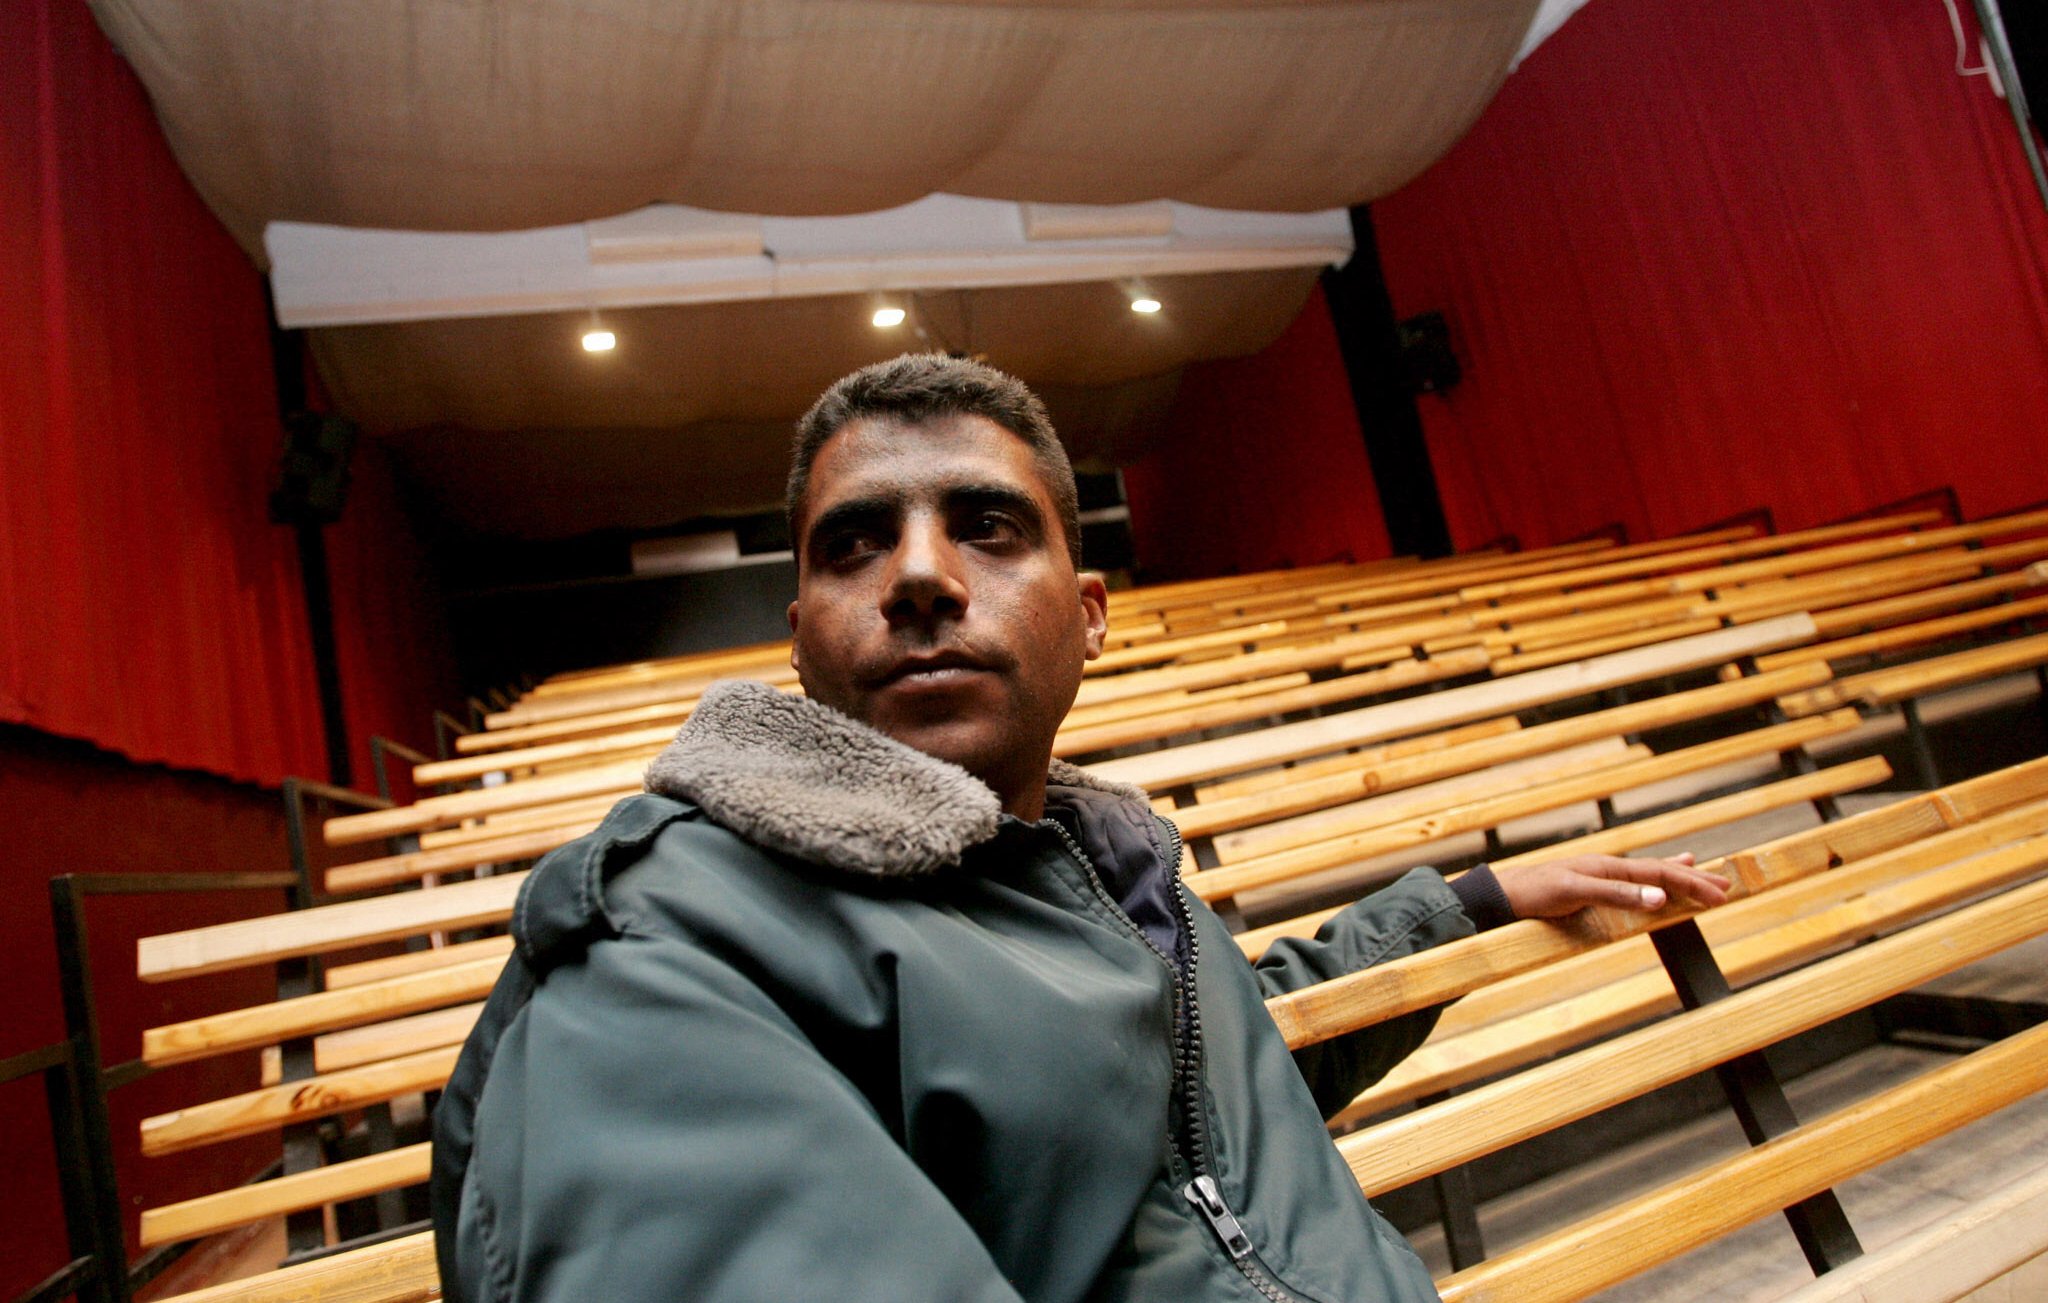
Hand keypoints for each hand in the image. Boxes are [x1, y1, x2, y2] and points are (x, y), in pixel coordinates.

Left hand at [1497, 853, 1730, 919]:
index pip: (1661, 873)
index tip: (1721, 897)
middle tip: (1728, 886)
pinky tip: (1659, 884)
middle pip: (1661, 871)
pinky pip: (1633, 883)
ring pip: (1651, 875)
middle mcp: (1610, 868)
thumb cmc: (1535, 892)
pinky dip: (1654, 881)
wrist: (1503, 896)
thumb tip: (1662, 896)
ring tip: (1704, 875)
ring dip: (1679, 877)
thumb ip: (1617, 894)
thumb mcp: (1575, 893)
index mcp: (1610, 866)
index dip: (1693, 885)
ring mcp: (1602, 877)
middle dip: (1695, 879)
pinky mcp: (1593, 889)